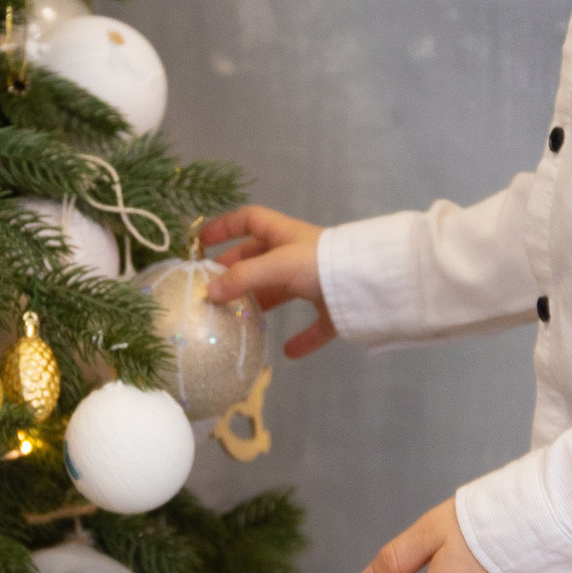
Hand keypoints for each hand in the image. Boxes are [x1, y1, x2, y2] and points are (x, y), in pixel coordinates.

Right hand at [200, 203, 336, 357]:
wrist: (370, 280)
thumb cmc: (320, 262)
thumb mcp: (277, 265)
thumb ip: (243, 278)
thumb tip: (208, 292)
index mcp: (284, 235)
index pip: (249, 220)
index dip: (225, 226)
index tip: (201, 241)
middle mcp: (297, 256)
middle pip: (258, 258)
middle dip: (234, 271)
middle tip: (211, 289)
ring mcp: (315, 282)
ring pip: (281, 292)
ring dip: (260, 304)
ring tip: (236, 319)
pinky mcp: (332, 309)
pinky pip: (314, 325)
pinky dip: (301, 338)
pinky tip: (288, 352)